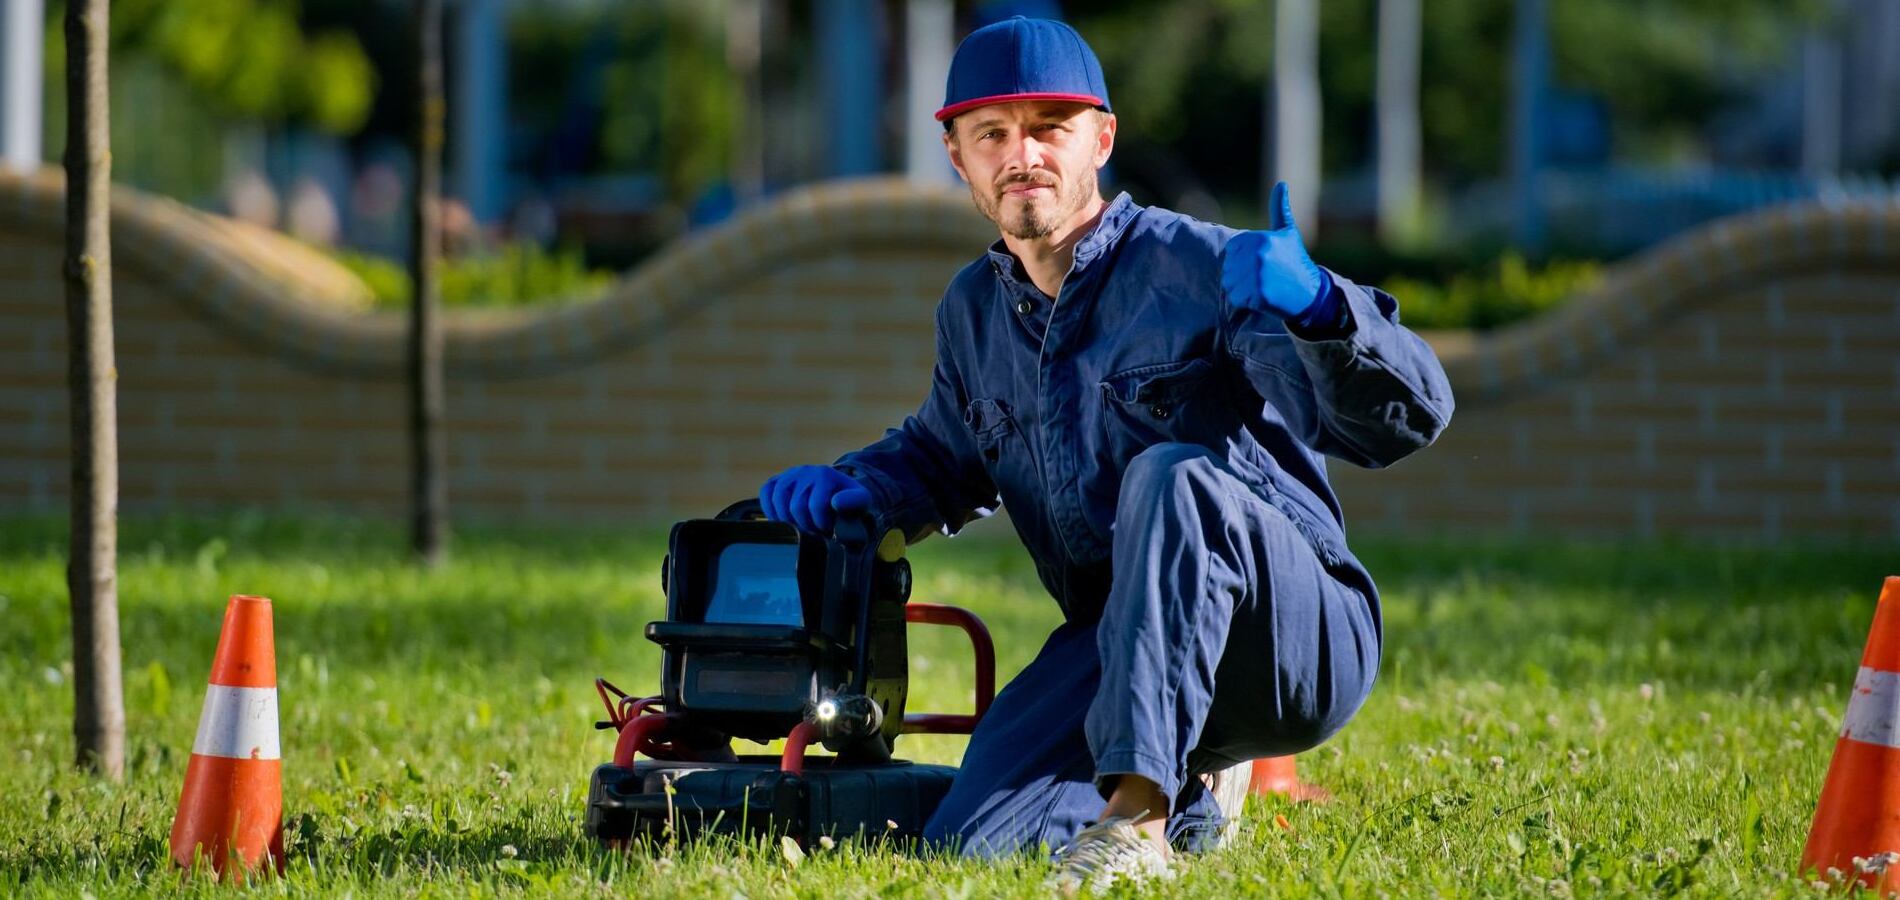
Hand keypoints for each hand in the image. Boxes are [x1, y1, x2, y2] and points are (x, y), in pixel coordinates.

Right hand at [758, 465, 871, 533]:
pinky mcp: (777, 480)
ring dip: (790, 520)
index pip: (815, 506)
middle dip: (807, 524)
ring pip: (778, 501)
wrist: (836, 490)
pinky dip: (771, 509)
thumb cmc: (848, 500)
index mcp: (825, 475)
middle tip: (816, 529)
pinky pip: (766, 492)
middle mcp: (805, 471)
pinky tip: (785, 518)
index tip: (829, 529)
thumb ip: (855, 501)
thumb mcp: (861, 500)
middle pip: (796, 507)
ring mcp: (789, 475)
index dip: (821, 524)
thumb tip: (836, 502)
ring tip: (803, 524)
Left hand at [1220, 181, 1330, 319]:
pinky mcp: (1258, 296)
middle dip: (1241, 275)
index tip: (1263, 263)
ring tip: (1263, 287)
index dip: (1243, 259)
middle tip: (1264, 278)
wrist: (1310, 293)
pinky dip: (1246, 302)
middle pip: (1229, 267)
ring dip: (1242, 289)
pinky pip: (1236, 299)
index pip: (1232, 250)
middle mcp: (1258, 255)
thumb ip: (1279, 209)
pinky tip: (1263, 298)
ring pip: (1230, 283)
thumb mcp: (1287, 232)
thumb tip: (1281, 184)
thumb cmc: (1296, 261)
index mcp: (1260, 238)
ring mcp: (1257, 275)